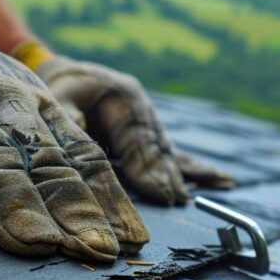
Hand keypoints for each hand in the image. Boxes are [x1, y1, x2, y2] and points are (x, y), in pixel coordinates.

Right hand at [0, 12, 148, 261]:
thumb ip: (29, 151)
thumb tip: (75, 221)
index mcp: (28, 99)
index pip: (77, 152)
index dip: (106, 197)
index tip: (131, 242)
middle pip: (40, 156)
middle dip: (73, 206)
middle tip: (98, 251)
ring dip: (12, 202)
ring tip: (37, 247)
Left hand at [31, 55, 235, 203]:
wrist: (72, 78)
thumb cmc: (61, 90)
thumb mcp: (58, 97)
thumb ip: (69, 116)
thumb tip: (80, 131)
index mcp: (123, 95)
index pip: (137, 136)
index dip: (148, 165)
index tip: (158, 191)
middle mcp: (143, 108)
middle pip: (158, 147)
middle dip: (167, 175)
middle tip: (174, 201)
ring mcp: (151, 121)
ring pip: (168, 152)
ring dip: (181, 176)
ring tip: (188, 199)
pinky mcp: (152, 136)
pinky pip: (176, 154)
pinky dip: (197, 169)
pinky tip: (222, 181)